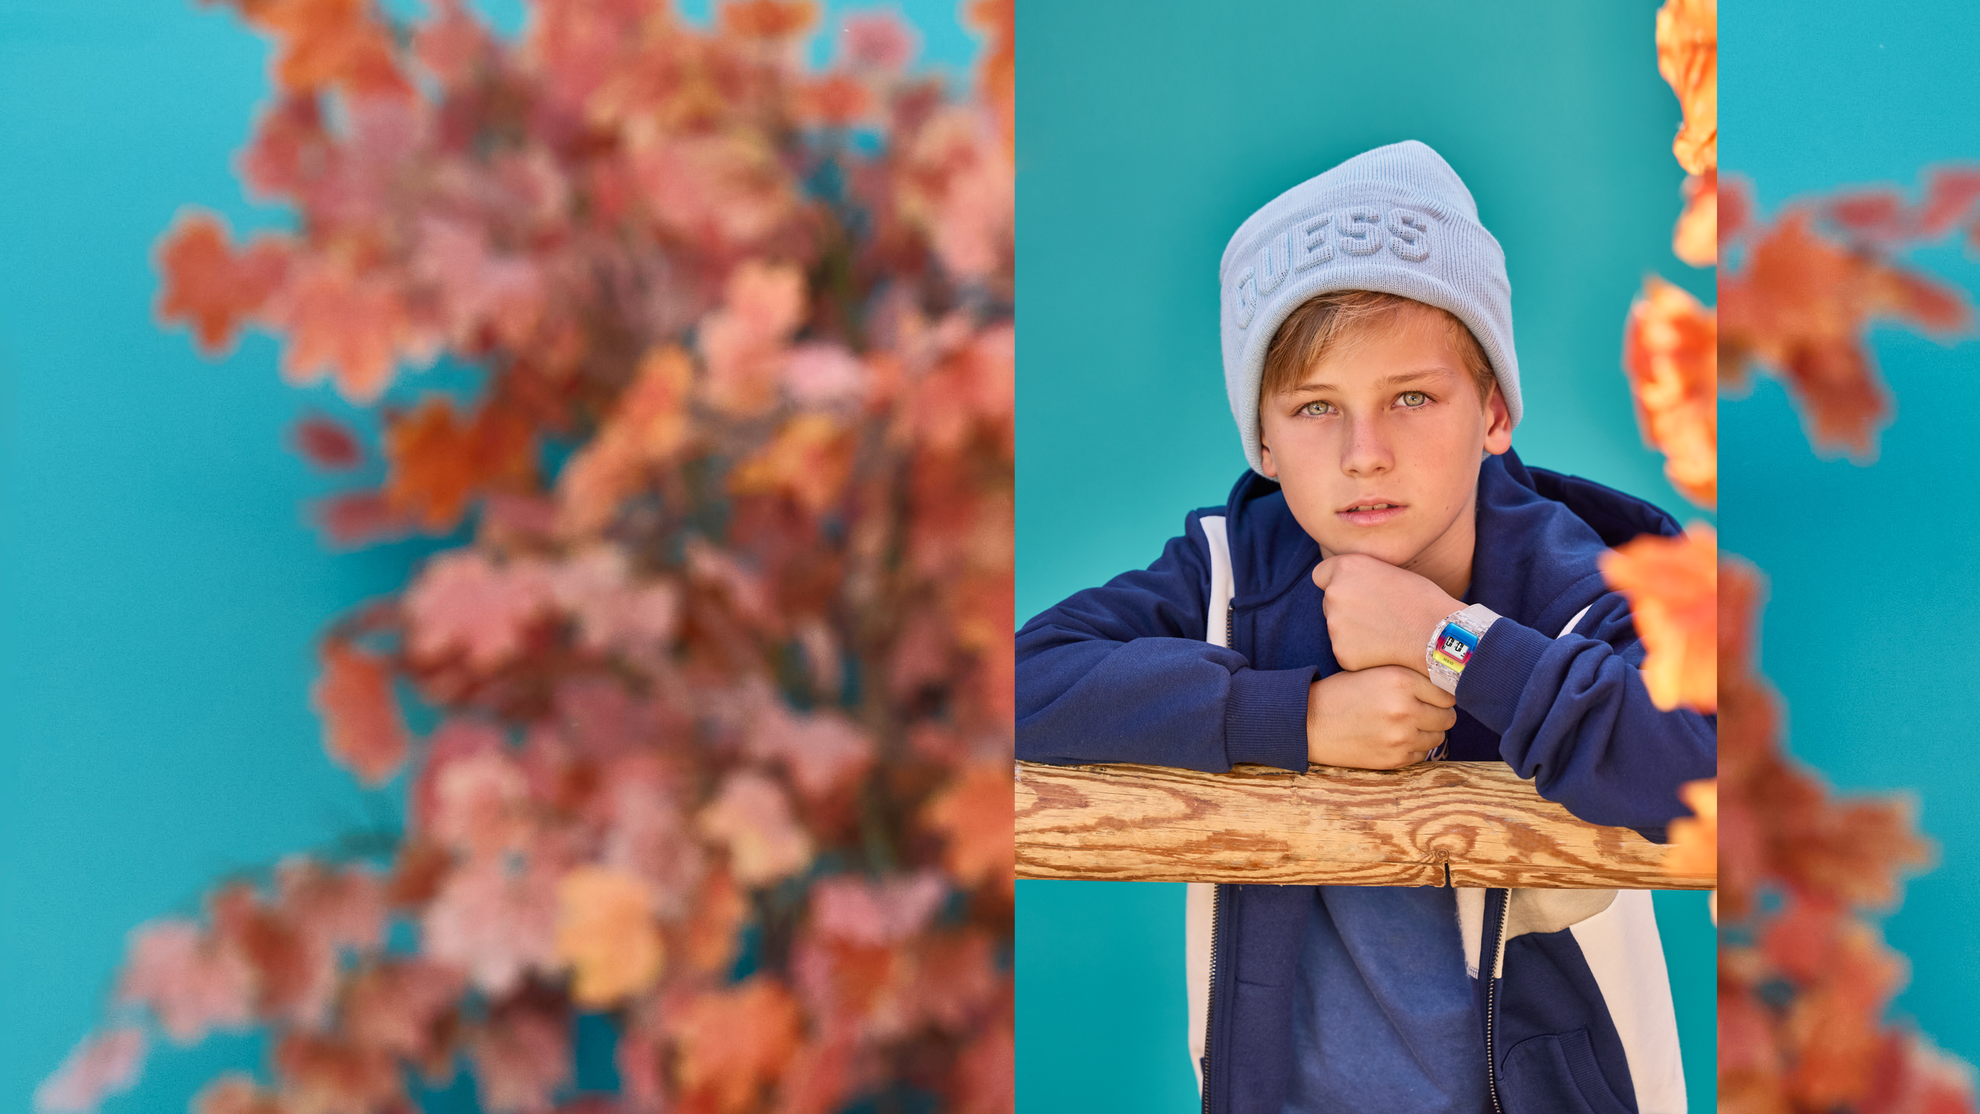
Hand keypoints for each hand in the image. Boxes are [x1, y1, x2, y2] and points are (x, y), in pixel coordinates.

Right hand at [1305, 665, 1457, 769]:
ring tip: (1407, 725)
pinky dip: (1415, 748)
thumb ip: (1409, 676)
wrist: (1310, 723)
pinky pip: (1423, 754)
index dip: (1439, 694)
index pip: (1447, 692)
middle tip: (1422, 711)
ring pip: (1438, 737)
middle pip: (1448, 716)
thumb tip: (1446, 685)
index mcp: (1400, 680)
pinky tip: (1396, 738)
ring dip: (1428, 732)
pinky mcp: (1394, 759)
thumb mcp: (1375, 671)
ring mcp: (1400, 736)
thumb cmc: (1342, 693)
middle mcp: (1404, 708)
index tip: (1430, 696)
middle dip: (1438, 714)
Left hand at [1310, 553, 1463, 674]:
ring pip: (1337, 628)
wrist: (1439, 635)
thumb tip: (1349, 582)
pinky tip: (1384, 649)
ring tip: (1386, 632)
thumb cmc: (1422, 600)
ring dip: (1353, 631)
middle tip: (1378, 615)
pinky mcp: (1342, 653)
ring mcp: (1335, 626)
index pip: (1320, 574)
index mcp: (1346, 568)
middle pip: (1329, 602)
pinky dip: (1360, 652)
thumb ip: (1362, 575)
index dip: (1335, 582)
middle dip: (1346, 608)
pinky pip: (1346, 651)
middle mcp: (1334, 594)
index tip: (1352, 590)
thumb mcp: (1390, 570)